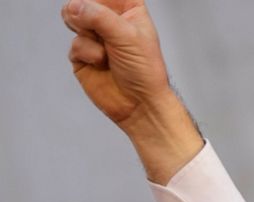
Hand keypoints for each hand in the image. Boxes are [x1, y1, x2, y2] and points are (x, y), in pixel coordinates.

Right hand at [63, 0, 168, 125]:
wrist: (139, 104)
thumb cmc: (145, 71)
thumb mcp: (128, 36)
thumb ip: (100, 17)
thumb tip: (74, 6)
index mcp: (129, 9)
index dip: (99, 0)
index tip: (97, 8)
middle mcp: (110, 20)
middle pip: (83, 1)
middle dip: (88, 15)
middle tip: (101, 31)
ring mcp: (95, 36)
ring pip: (73, 19)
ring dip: (89, 36)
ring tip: (107, 52)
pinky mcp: (82, 54)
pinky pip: (73, 43)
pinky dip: (86, 53)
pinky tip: (102, 63)